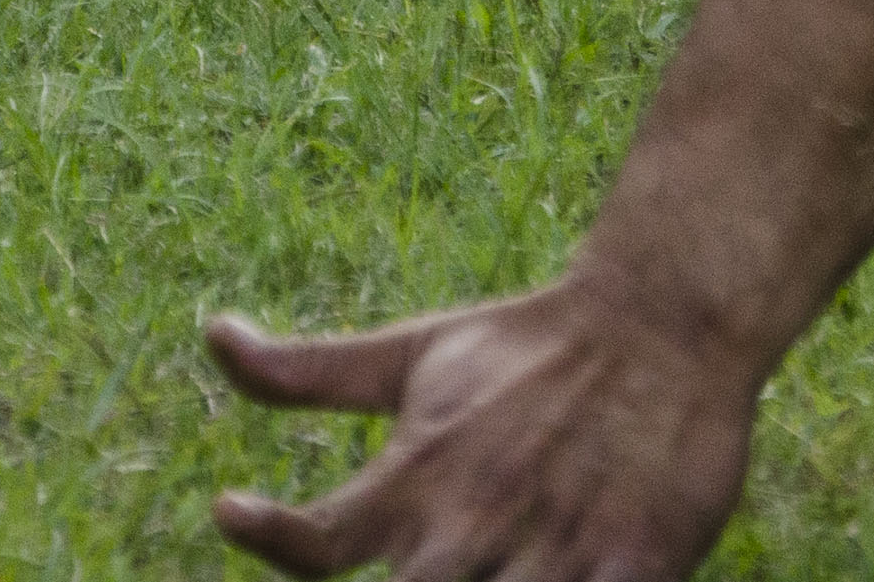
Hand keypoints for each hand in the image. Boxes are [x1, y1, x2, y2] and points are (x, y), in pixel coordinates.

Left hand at [205, 272, 758, 579]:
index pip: (317, 546)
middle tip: (420, 573)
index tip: (231, 511)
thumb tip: (211, 332)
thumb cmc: (527, 346)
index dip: (271, 539)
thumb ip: (308, 371)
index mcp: (418, 477)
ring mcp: (556, 547)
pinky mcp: (637, 563)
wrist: (662, 316)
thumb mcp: (414, 354)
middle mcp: (476, 520)